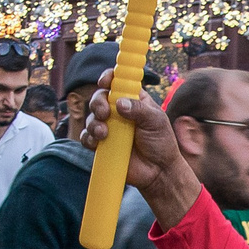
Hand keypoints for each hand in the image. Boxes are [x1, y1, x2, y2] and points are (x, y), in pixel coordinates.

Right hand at [81, 70, 197, 224]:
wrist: (159, 171)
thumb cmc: (161, 142)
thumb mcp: (156, 121)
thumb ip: (139, 110)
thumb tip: (119, 103)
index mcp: (133, 99)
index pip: (117, 82)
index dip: (109, 78)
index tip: (105, 81)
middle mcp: (118, 111)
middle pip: (99, 97)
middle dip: (98, 102)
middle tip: (104, 112)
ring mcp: (109, 127)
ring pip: (91, 118)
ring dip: (93, 123)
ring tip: (103, 133)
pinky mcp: (102, 145)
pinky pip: (87, 138)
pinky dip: (89, 138)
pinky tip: (98, 142)